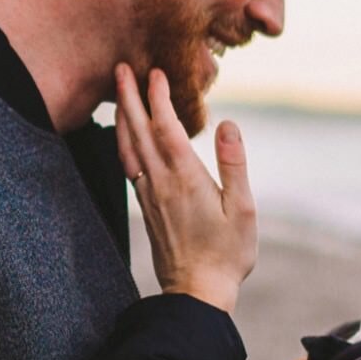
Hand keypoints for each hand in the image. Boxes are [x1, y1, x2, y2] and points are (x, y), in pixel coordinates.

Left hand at [114, 63, 255, 311]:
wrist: (196, 292)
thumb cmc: (227, 254)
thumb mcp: (243, 209)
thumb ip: (234, 165)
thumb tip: (230, 124)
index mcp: (186, 179)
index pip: (167, 127)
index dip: (158, 97)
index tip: (156, 71)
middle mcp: (161, 182)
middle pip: (139, 131)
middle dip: (129, 97)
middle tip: (121, 67)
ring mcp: (149, 195)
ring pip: (128, 147)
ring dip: (122, 116)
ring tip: (118, 92)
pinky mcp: (146, 206)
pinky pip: (129, 164)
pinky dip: (124, 141)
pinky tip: (124, 134)